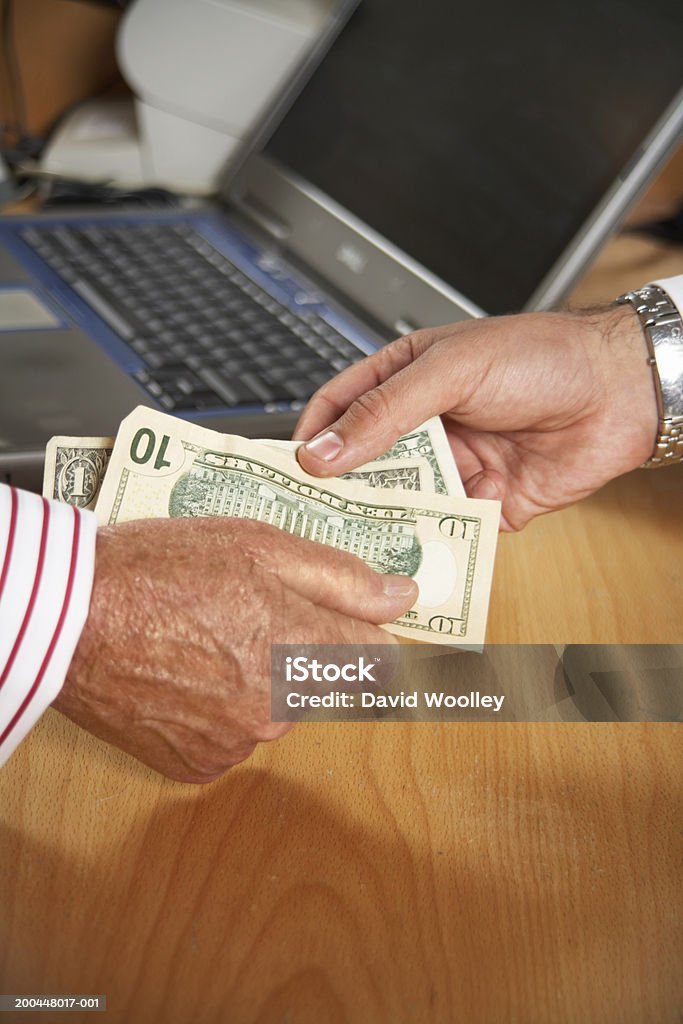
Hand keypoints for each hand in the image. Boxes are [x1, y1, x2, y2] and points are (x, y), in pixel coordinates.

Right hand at [53, 518, 416, 782]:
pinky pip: (236, 737)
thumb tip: (403, 597)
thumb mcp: (260, 545)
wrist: (71, 618)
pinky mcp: (201, 765)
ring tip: (206, 638)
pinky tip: (188, 674)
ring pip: (278, 709)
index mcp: (305, 652)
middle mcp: (281, 710)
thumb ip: (341, 578)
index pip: (378, 657)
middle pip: (324, 682)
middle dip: (301, 648)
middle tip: (246, 610)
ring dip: (259, 679)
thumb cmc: (160, 569)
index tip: (337, 615)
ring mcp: (240, 744)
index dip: (356, 627)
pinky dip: (222, 711)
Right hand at [294, 306, 657, 530]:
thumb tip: (323, 450)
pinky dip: (431, 544)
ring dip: (383, 522)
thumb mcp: (450, 371)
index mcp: (407, 379)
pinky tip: (412, 556)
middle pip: (367, 464)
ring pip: (404, 502)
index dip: (312, 437)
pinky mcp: (487, 505)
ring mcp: (456, 466)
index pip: (341, 409)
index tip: (286, 471)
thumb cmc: (540, 357)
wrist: (620, 391)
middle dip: (342, 490)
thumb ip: (384, 412)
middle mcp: (427, 426)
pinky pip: (448, 531)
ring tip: (354, 544)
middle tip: (311, 519)